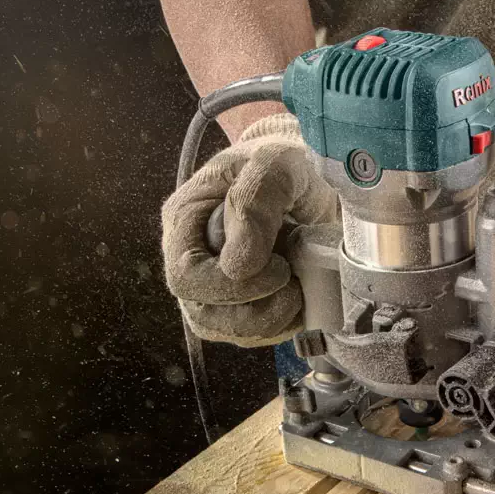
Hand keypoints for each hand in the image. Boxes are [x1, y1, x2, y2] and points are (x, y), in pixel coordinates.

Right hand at [162, 114, 339, 346]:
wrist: (308, 171)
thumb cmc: (283, 160)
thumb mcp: (276, 162)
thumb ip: (256, 199)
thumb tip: (239, 263)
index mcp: (186, 220)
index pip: (186, 276)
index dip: (231, 285)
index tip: (279, 267)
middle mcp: (194, 257)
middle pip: (203, 314)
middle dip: (255, 311)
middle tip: (293, 286)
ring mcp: (218, 284)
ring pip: (229, 331)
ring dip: (272, 322)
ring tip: (300, 291)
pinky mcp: (246, 301)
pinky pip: (256, 333)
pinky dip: (284, 325)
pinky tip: (303, 298)